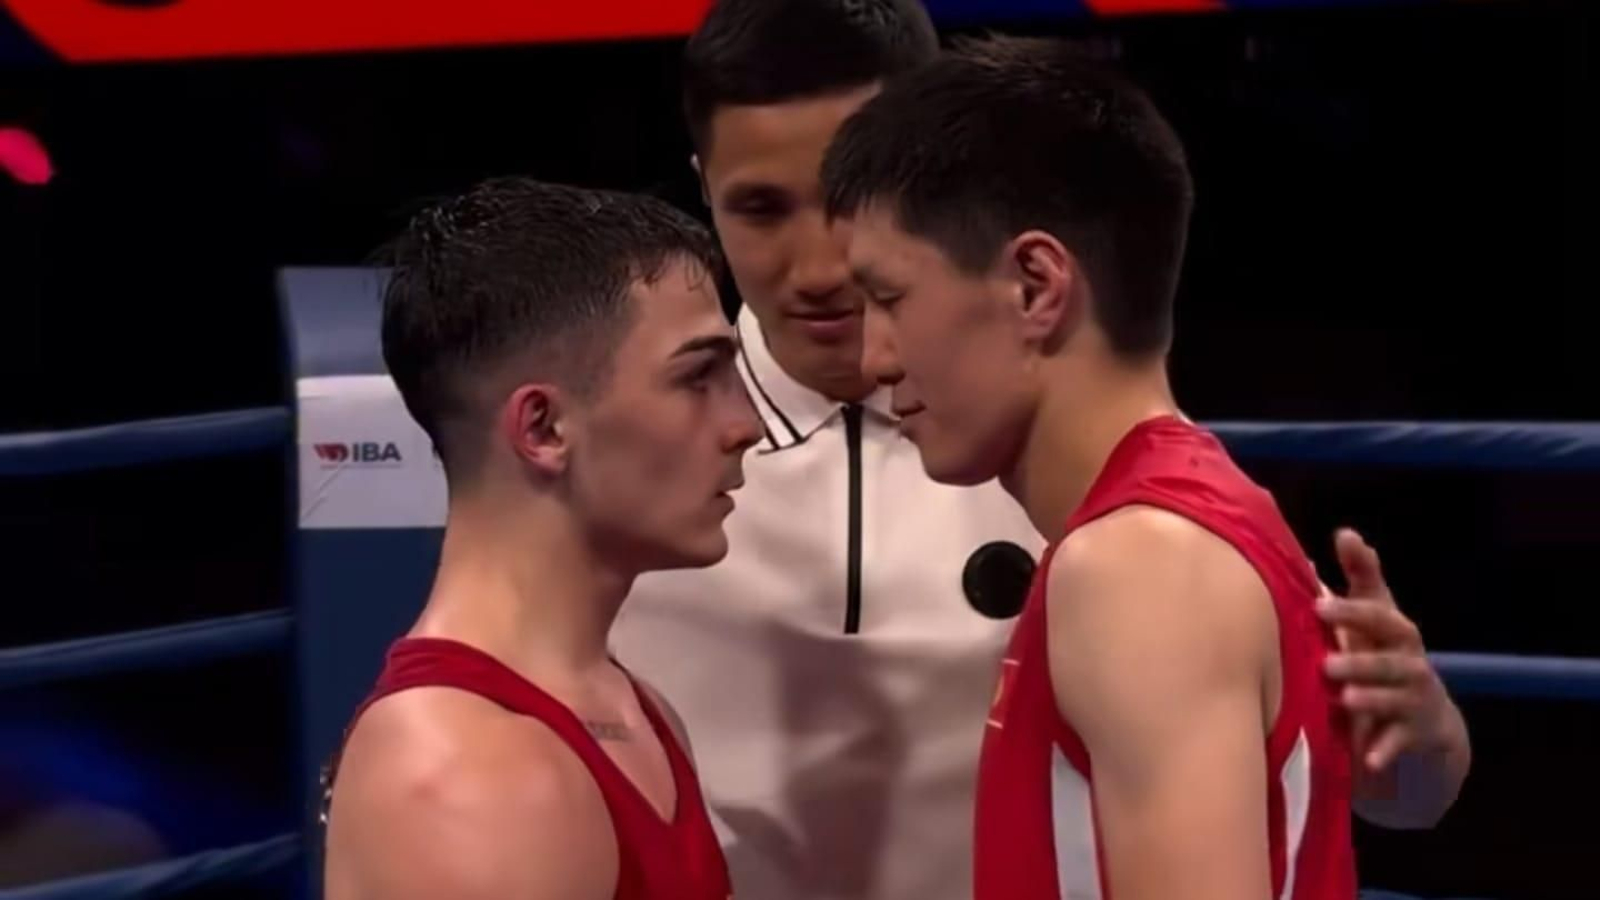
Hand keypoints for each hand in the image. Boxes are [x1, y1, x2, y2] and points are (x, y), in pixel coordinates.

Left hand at [1316, 529, 1457, 772]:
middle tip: (1326, 659)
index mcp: (1394, 632)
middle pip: (1391, 655)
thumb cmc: (1385, 657)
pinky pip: (1400, 743)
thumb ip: (1359, 579)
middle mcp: (1409, 662)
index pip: (1378, 613)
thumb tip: (1339, 537)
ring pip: (1395, 697)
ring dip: (1371, 697)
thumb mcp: (1374, 620)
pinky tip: (1367, 759)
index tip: (1318, 602)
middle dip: (1361, 656)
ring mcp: (1415, 699)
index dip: (1352, 608)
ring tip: (1345, 698)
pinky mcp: (1416, 735)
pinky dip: (1385, 750)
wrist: (1427, 724)